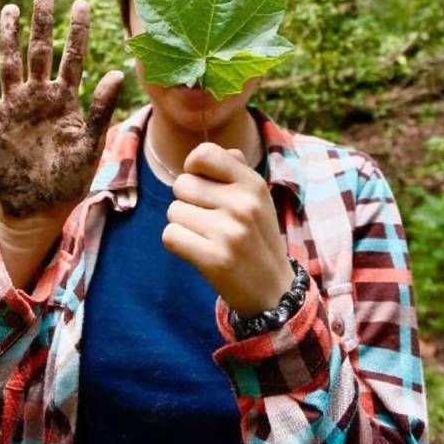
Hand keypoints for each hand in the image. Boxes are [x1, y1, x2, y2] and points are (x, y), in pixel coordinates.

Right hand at [0, 0, 123, 223]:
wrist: (39, 207)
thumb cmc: (69, 179)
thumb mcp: (91, 144)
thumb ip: (101, 108)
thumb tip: (117, 72)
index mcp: (65, 100)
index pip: (72, 57)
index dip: (76, 31)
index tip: (81, 3)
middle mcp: (39, 97)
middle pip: (39, 51)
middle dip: (41, 23)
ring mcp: (14, 107)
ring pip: (11, 64)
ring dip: (10, 38)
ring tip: (11, 9)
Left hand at [163, 143, 293, 315]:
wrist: (273, 290)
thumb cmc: (257, 237)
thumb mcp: (257, 199)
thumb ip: (233, 171)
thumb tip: (203, 153)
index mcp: (253, 184)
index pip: (204, 153)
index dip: (193, 168)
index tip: (202, 184)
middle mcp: (243, 204)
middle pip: (181, 185)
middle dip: (187, 202)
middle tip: (209, 220)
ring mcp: (230, 232)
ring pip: (173, 211)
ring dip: (182, 224)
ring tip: (208, 237)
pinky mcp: (215, 258)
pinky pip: (170, 236)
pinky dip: (177, 243)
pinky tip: (198, 251)